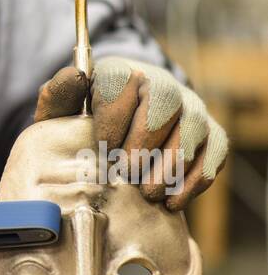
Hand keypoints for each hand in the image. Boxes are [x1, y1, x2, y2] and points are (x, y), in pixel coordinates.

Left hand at [34, 57, 227, 210]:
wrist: (118, 138)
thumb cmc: (85, 125)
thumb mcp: (62, 112)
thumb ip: (59, 95)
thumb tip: (75, 76)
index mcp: (122, 72)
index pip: (124, 80)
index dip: (114, 117)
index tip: (102, 149)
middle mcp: (161, 84)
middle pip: (164, 101)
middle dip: (145, 142)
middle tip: (126, 174)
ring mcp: (190, 108)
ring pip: (193, 126)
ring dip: (172, 164)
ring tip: (148, 193)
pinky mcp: (210, 134)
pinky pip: (214, 152)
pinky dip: (195, 180)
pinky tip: (173, 201)